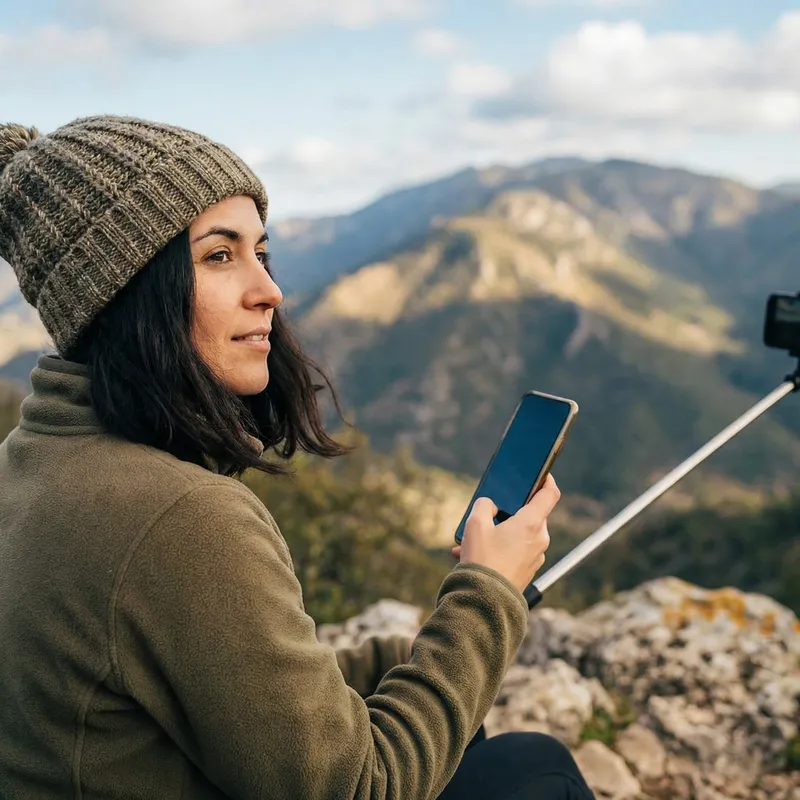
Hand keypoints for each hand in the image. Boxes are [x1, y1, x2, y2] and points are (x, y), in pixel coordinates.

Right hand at [450, 474, 559, 593]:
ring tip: (473, 540)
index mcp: (532, 523)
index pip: (550, 494)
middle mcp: (539, 539)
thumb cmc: (483, 559)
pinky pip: (516, 552)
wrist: (485, 600)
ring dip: (500, 533)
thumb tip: (490, 507)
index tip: (541, 474)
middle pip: (530, 515)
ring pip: (520, 535)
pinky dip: (499, 549)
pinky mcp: (528, 570)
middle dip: (510, 512)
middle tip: (490, 512)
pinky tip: (475, 554)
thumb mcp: (475, 524)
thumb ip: (484, 506)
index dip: (547, 480)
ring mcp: (536, 556)